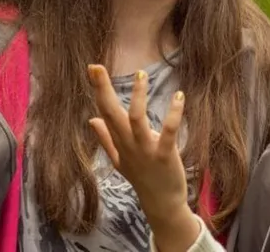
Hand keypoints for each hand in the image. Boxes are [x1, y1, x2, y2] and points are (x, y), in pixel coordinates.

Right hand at [86, 65, 196, 238]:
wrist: (160, 202)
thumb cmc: (141, 177)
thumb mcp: (119, 159)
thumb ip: (106, 139)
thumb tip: (91, 120)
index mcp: (118, 142)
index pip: (104, 111)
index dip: (98, 90)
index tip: (92, 68)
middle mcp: (128, 144)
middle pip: (112, 113)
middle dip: (104, 90)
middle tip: (97, 68)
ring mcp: (145, 150)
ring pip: (136, 120)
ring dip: (138, 97)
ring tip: (141, 75)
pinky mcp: (164, 155)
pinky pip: (167, 132)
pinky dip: (173, 113)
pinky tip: (179, 96)